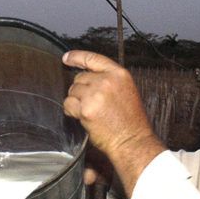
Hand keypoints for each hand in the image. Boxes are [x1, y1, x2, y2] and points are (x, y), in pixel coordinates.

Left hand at [63, 50, 164, 194]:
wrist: (132, 141)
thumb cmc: (131, 123)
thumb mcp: (127, 92)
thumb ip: (109, 82)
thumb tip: (88, 79)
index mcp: (119, 74)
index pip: (93, 59)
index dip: (77, 57)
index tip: (66, 58)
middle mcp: (107, 81)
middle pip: (80, 78)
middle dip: (81, 90)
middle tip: (92, 105)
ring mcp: (95, 94)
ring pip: (73, 91)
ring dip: (76, 102)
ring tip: (91, 113)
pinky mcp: (86, 109)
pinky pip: (68, 105)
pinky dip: (71, 112)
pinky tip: (83, 118)